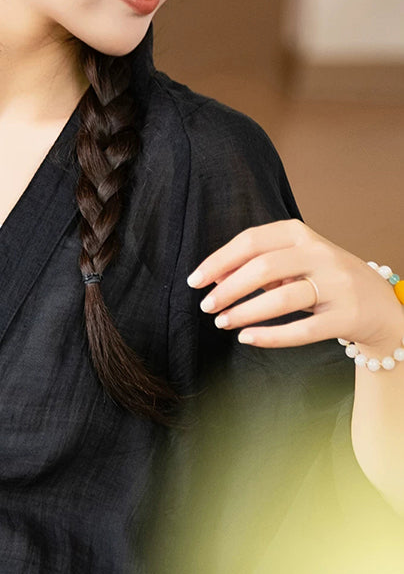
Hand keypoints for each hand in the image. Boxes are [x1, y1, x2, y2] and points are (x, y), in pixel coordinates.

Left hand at [187, 220, 402, 355]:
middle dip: (228, 288)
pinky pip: (303, 330)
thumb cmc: (324, 281)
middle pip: (265, 267)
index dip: (219, 261)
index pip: (252, 241)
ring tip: (221, 323)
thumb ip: (259, 265)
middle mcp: (321, 255)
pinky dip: (270, 336)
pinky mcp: (346, 316)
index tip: (195, 281)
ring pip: (283, 298)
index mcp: (302, 235)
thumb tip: (213, 276)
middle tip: (206, 306)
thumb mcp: (295, 262)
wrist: (378, 304)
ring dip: (245, 312)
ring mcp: (336, 285)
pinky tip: (247, 338)